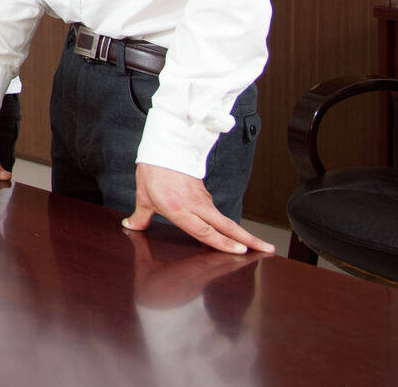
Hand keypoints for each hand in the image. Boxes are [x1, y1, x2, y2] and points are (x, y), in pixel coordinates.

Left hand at [124, 163, 273, 254]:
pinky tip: (239, 238)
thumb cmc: (153, 170)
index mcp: (178, 207)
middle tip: (267, 249)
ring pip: (225, 221)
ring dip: (244, 234)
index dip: (222, 242)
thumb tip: (130, 226)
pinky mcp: (205, 196)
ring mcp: (203, 200)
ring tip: (261, 247)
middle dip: (248, 239)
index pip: (204, 230)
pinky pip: (218, 216)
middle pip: (226, 226)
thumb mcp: (143, 195)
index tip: (240, 250)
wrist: (165, 146)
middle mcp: (195, 205)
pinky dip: (230, 228)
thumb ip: (140, 216)